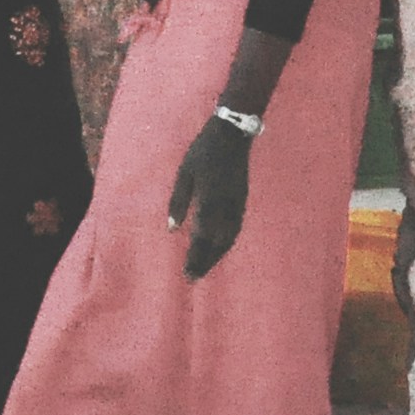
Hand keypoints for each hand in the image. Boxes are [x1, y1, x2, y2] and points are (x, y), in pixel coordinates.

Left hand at [167, 118, 252, 279]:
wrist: (232, 136)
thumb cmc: (202, 153)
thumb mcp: (184, 174)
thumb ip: (178, 202)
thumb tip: (172, 229)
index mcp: (208, 202)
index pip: (201, 238)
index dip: (194, 258)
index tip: (187, 274)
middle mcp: (225, 208)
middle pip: (216, 244)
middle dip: (205, 262)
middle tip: (193, 278)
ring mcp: (236, 205)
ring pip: (228, 239)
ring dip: (217, 256)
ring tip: (205, 267)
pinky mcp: (242, 200)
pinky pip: (236, 229)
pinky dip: (227, 243)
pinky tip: (221, 247)